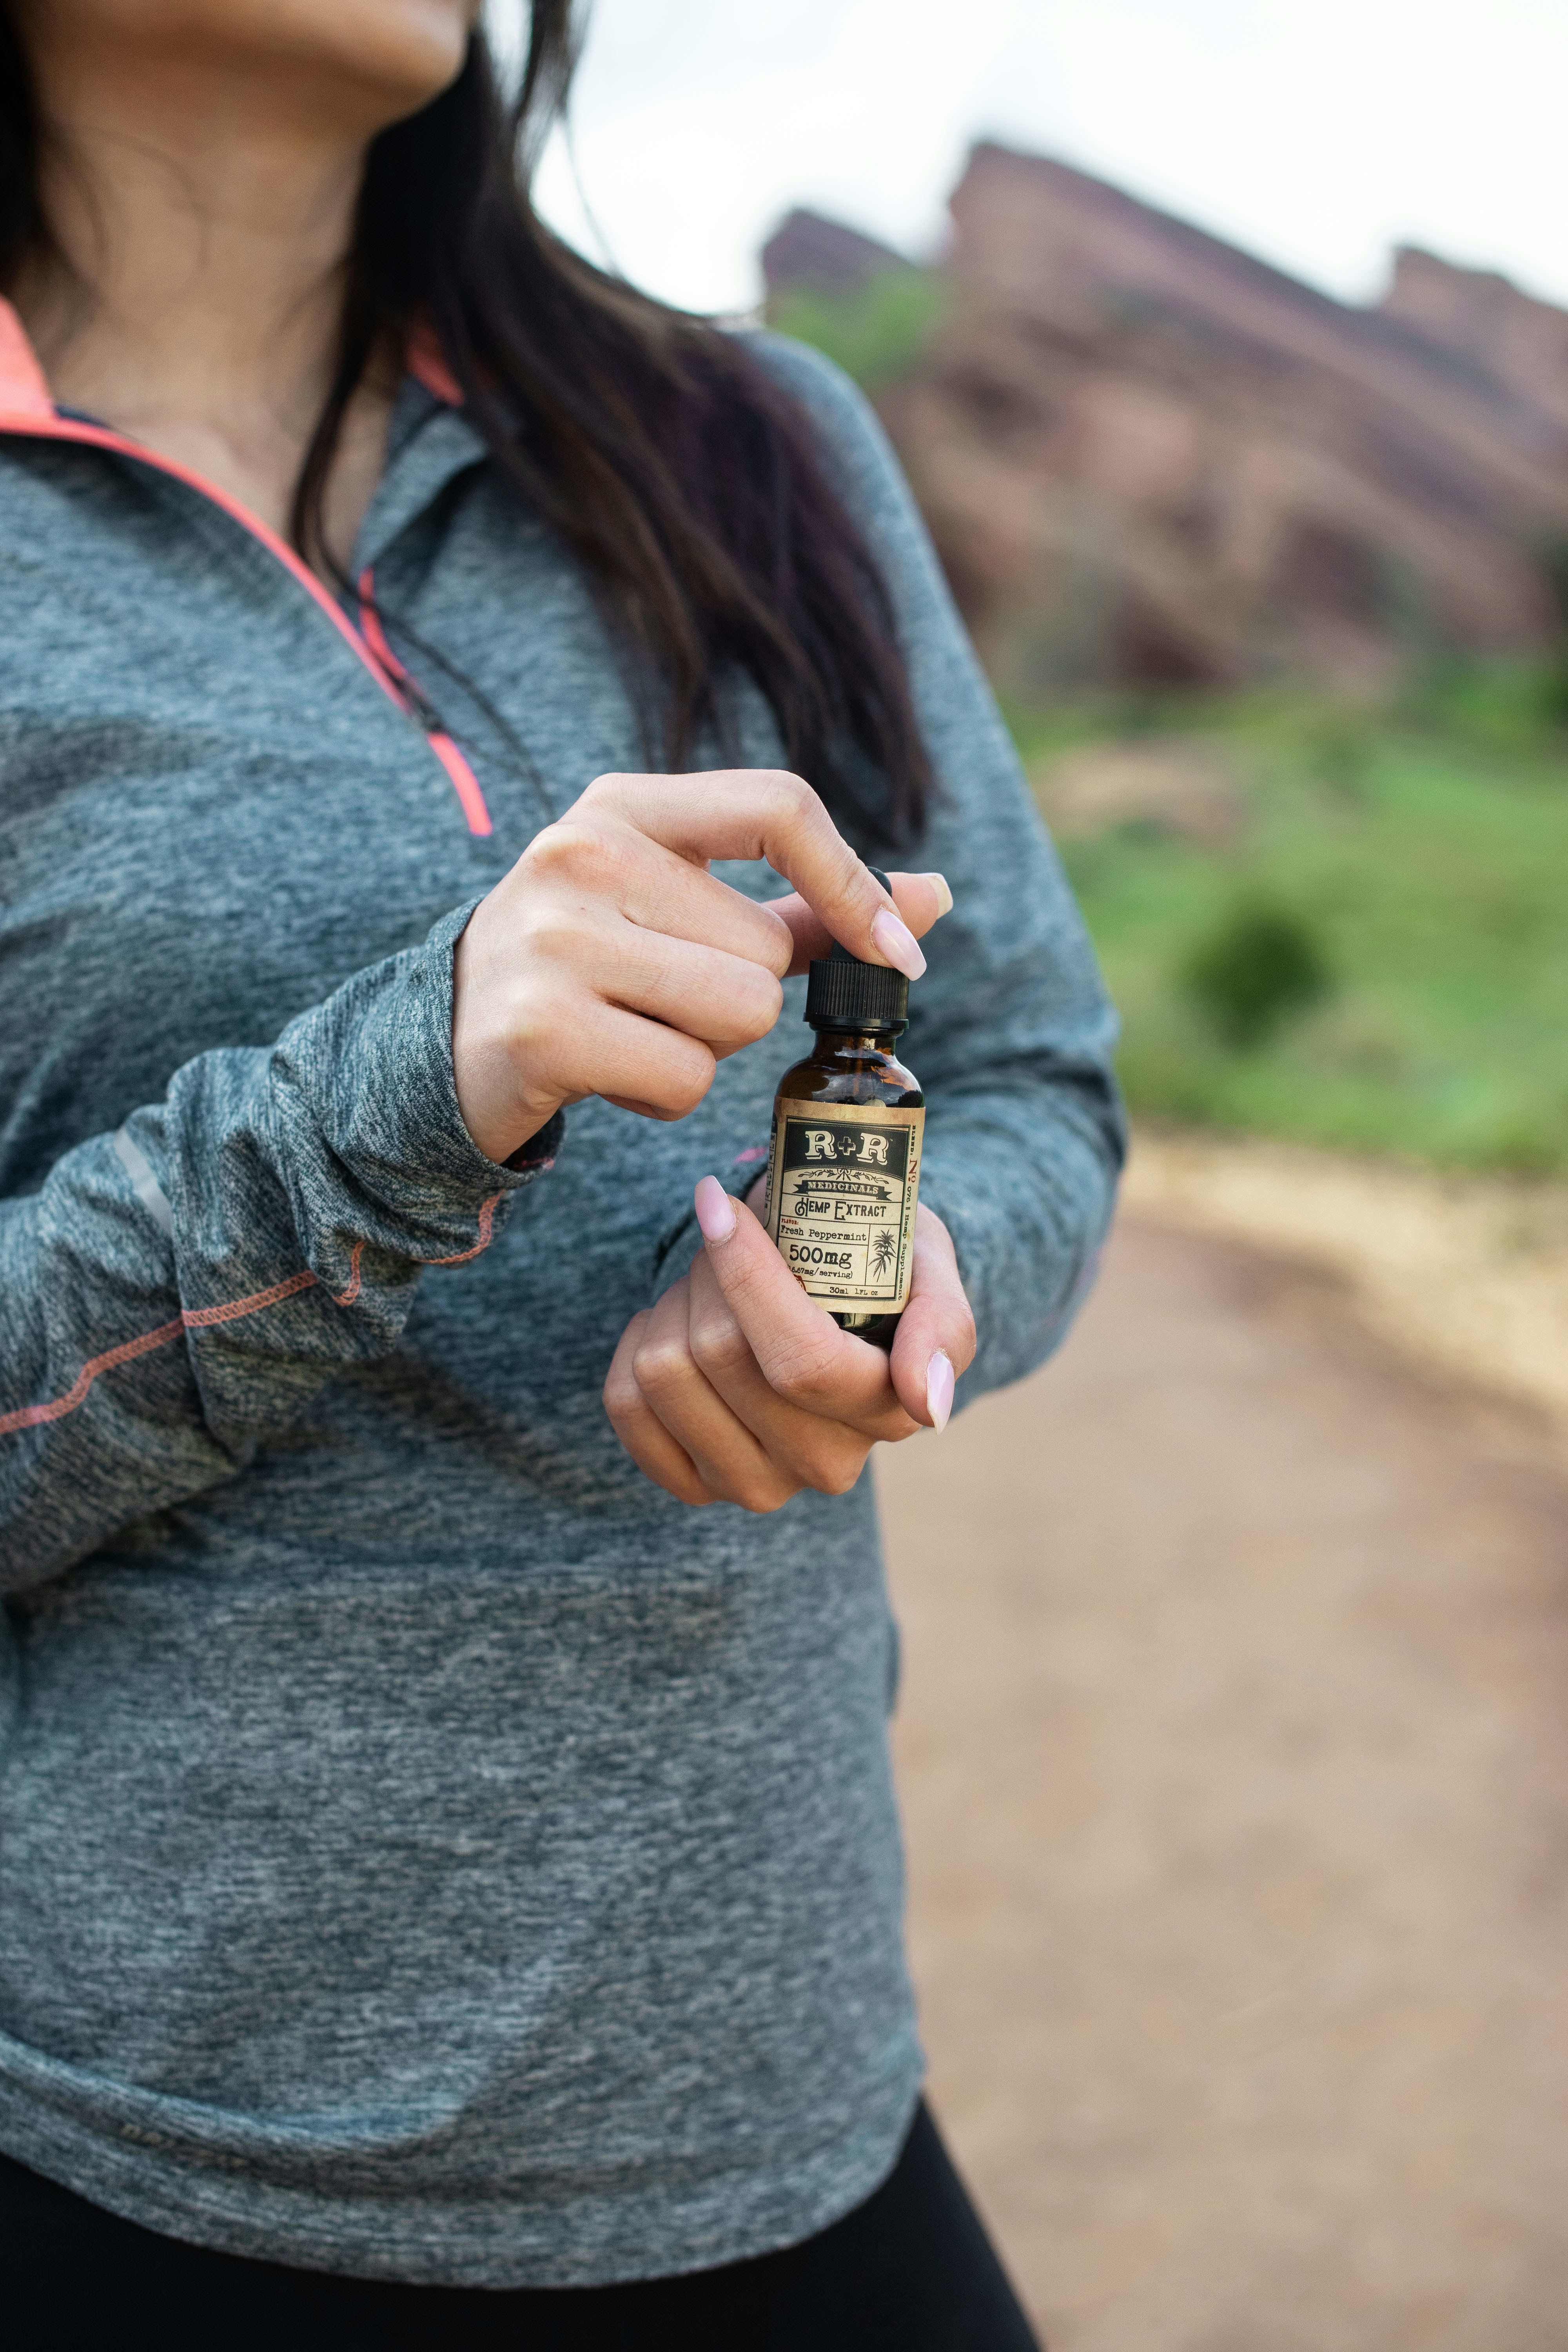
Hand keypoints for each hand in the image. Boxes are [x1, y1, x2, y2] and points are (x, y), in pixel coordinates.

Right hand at [451, 768, 951, 1163]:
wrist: (446, 1042)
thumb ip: (805, 905)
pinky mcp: (543, 1028)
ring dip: (705, 1048)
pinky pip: (684, 1078)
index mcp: (623, 805)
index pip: (779, 806)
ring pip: (735, 1014)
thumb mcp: (679, 909)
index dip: (854, 885)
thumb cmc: (588, 967)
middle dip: (737, 996)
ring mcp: (555, 939)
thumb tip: (935, 896)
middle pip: (764, 948)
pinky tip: (608, 1071)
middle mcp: (582, 853)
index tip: (896, 952)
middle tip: (659, 999)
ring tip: (633, 1030)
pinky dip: (664, 1093)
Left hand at [603, 1180, 976, 1510]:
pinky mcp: (696, 1485)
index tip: (721, 1202)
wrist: (841, 1313)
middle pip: (721, 1354)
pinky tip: (676, 1323)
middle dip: (710, 1269)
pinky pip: (625, 1404)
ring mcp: (758, 1483)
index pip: (800, 1359)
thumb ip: (943, 1327)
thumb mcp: (932, 1271)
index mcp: (887, 1413)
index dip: (748, 1275)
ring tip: (710, 1282)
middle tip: (732, 1232)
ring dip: (674, 1302)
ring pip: (664, 1373)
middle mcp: (826, 1465)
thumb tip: (925, 1402)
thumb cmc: (886, 1272)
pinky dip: (636, 1341)